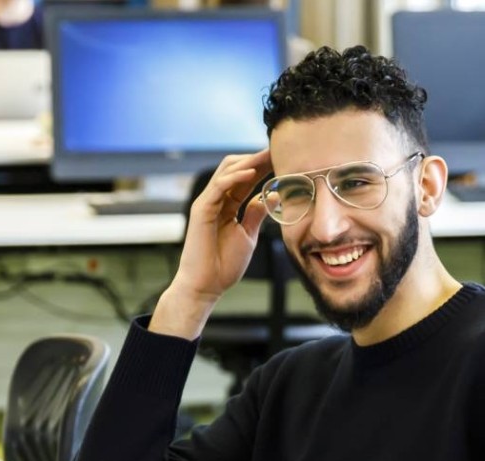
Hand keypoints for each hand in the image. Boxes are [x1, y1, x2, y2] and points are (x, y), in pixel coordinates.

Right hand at [150, 150, 271, 338]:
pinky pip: (218, 186)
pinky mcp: (201, 210)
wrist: (206, 286)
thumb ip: (256, 214)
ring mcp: (207, 203)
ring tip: (267, 155)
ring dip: (248, 162)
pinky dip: (235, 177)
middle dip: (256, 158)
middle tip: (277, 151)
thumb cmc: (224, 265)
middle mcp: (216, 200)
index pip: (246, 178)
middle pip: (234, 168)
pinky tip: (252, 173)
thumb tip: (271, 195)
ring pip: (226, 171)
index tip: (282, 157)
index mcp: (227, 205)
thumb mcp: (247, 235)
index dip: (263, 166)